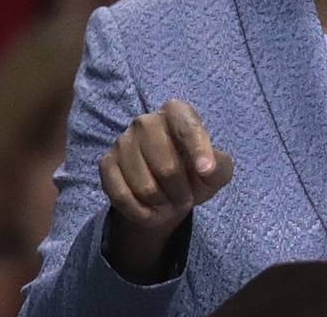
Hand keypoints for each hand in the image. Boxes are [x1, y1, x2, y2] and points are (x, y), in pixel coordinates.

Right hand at [100, 99, 233, 281]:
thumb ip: (219, 166)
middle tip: (185, 199)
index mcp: (176, 112)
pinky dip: (140, 213)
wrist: (166, 191)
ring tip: (168, 203)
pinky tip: (149, 212)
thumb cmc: (195, 173)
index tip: (207, 172)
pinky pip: (122, 196)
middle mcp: (146, 121)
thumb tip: (207, 169)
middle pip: (166, 166)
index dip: (198, 150)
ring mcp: (122, 141)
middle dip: (180, 192)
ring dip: (161, 205)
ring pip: (144, 187)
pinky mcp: (106, 163)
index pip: (187, 126)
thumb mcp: (217, 170)